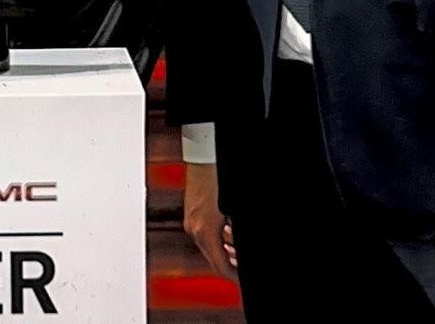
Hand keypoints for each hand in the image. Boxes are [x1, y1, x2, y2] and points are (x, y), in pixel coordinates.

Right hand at [183, 163, 237, 280]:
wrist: (204, 153)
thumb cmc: (218, 176)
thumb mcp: (233, 211)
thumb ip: (236, 235)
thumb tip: (241, 250)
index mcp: (205, 230)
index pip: (220, 266)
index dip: (234, 277)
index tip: (242, 281)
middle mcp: (194, 227)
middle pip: (212, 259)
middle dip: (230, 267)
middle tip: (242, 271)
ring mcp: (191, 218)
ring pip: (208, 247)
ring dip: (224, 253)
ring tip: (239, 255)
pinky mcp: (192, 211)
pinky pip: (204, 233)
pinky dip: (217, 240)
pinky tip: (229, 236)